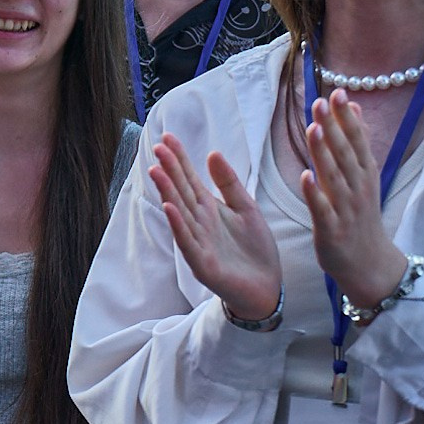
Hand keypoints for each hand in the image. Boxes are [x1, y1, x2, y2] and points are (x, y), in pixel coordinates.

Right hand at [147, 132, 280, 323]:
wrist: (267, 286)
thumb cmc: (255, 249)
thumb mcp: (246, 208)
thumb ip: (229, 183)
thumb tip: (212, 153)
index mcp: (209, 209)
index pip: (190, 178)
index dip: (179, 158)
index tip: (167, 137)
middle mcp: (199, 223)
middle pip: (182, 191)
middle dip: (170, 169)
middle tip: (157, 147)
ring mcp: (198, 243)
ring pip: (180, 213)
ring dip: (168, 193)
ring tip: (157, 171)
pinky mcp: (202, 264)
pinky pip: (188, 241)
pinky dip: (178, 225)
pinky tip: (170, 208)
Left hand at [301, 91, 409, 309]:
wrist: (369, 263)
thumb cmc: (360, 216)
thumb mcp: (363, 177)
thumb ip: (356, 143)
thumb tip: (354, 108)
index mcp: (365, 175)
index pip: (357, 141)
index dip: (347, 118)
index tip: (337, 93)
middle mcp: (358, 188)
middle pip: (346, 154)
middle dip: (334, 127)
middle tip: (322, 102)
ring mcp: (346, 209)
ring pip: (334, 177)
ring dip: (324, 153)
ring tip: (313, 128)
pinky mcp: (332, 230)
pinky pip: (323, 209)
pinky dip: (315, 193)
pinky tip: (305, 176)